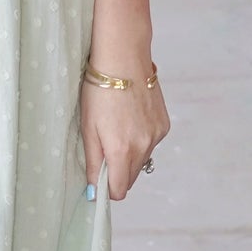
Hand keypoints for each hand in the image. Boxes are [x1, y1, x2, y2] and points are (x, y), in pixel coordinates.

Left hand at [80, 74, 168, 199]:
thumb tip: (95, 191)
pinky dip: (140, 139)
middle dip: (117, 171)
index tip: (98, 178)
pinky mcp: (164, 125)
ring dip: (129, 155)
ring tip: (117, 128)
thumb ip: (93, 162)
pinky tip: (131, 119)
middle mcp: (144, 147)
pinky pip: (151, 144)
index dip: (107, 188)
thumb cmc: (99, 91)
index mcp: (122, 151)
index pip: (119, 190)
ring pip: (141, 161)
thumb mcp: (88, 127)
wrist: (124, 59)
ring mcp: (156, 136)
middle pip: (131, 178)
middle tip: (104, 148)